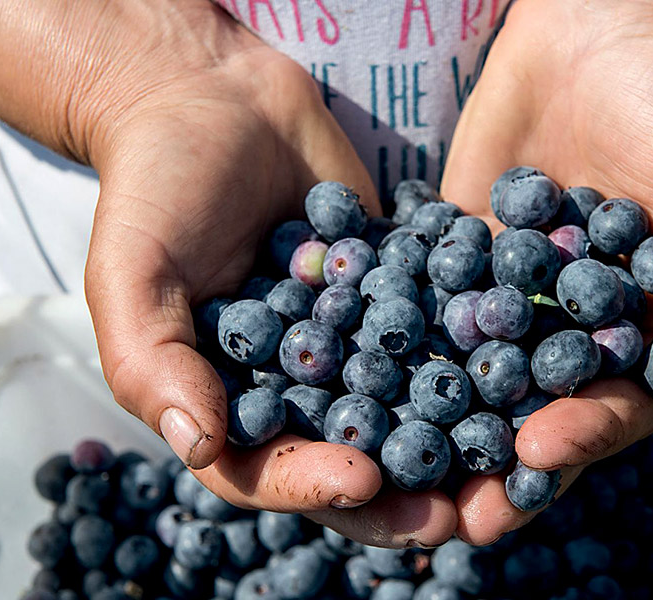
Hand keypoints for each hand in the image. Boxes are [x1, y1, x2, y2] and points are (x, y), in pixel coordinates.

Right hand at [77, 3, 457, 546]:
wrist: (213, 100)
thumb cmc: (154, 188)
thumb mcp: (130, 274)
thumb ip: (153, 363)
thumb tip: (200, 446)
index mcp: (225, 399)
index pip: (267, 468)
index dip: (313, 484)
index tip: (363, 480)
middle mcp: (294, 383)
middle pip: (349, 454)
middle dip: (402, 490)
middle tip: (460, 509)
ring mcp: (349, 339)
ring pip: (402, 404)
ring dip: (453, 438)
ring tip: (506, 458)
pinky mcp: (392, 290)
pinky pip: (434, 326)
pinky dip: (474, 348)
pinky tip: (522, 363)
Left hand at [440, 0, 652, 543]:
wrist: (612, 28)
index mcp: (637, 338)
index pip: (610, 409)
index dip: (577, 440)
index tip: (534, 457)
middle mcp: (567, 330)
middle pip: (528, 410)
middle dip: (490, 461)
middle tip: (449, 514)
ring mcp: (505, 296)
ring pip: (465, 370)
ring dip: (429, 421)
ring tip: (387, 462)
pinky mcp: (453, 255)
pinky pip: (421, 301)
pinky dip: (389, 334)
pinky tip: (347, 366)